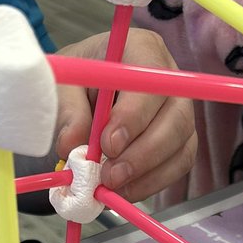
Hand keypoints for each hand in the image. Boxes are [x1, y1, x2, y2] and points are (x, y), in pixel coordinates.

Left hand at [54, 28, 196, 200]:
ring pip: (182, 146)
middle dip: (144, 153)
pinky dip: (151, 184)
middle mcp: (170, 80)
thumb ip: (66, 111)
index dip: (134, 115)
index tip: (108, 144)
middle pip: (177, 118)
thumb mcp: (61, 86)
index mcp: (141, 50)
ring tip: (112, 188)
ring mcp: (179, 112)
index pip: (152, 80)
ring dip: (148, 174)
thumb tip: (71, 145)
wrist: (82, 95)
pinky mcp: (179, 142)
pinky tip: (124, 192)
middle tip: (110, 176)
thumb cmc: (74, 82)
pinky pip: (177, 166)